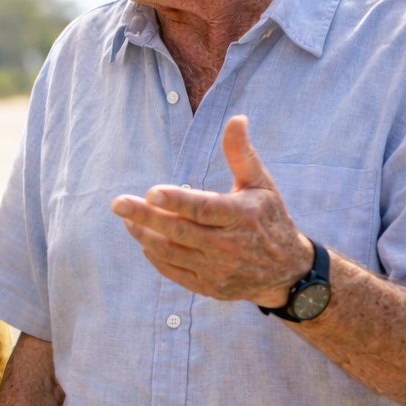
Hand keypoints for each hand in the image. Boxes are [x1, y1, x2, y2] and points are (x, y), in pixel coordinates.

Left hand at [110, 115, 311, 306]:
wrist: (288, 271)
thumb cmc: (269, 219)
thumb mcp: (262, 184)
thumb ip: (242, 154)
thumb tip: (236, 119)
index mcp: (241, 216)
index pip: (203, 208)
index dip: (176, 200)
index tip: (151, 191)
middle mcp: (229, 245)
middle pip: (179, 231)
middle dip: (145, 216)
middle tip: (117, 203)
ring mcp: (218, 269)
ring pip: (172, 252)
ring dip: (145, 235)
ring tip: (128, 219)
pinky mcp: (210, 287)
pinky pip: (175, 272)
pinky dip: (156, 257)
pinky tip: (144, 241)